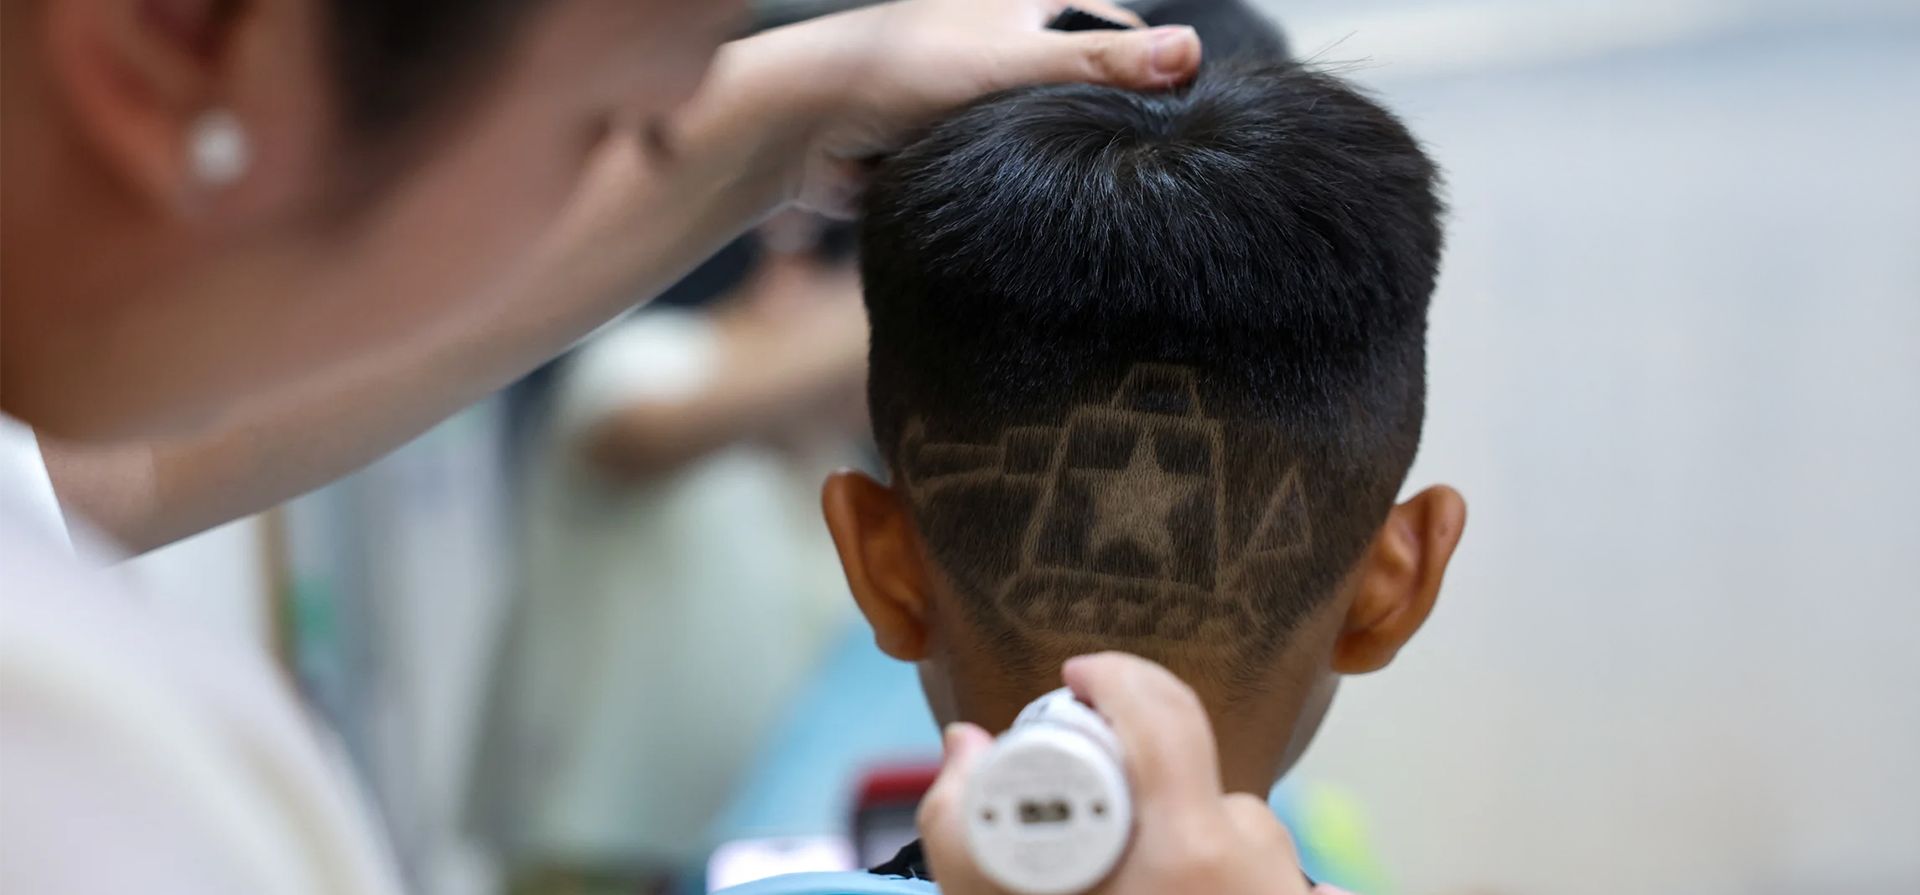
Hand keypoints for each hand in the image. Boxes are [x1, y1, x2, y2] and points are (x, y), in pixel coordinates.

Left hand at [742, 0, 1203, 215]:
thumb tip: (1190, 52)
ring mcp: (987, 97)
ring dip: (1067, 162)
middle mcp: (1009, 42)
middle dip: (1108, 124)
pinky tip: (1057, 214)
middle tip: (1153, 171)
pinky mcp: (963, 145)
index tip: (1191, 112)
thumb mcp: (1014, 60)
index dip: (1151, 66)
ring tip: (1112, 198)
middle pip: (1088, 86)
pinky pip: (1016, 169)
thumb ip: (1101, 62)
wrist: (805, 132)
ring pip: (1053, 134)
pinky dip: (1031, 187)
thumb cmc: (896, 72)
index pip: (1117, 26)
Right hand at [919, 652, 1349, 894]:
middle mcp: (1256, 863)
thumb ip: (959, 822)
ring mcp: (1284, 892)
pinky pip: (1253, 870)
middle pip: (1191, 765)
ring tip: (1122, 889)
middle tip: (1082, 782)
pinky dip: (1209, 877)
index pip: (1165, 713)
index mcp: (1188, 853)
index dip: (1113, 677)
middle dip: (1132, 759)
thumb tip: (969, 744)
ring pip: (1227, 824)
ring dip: (1174, 835)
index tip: (1076, 680)